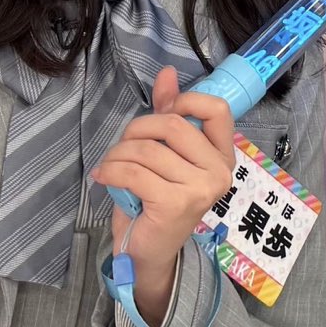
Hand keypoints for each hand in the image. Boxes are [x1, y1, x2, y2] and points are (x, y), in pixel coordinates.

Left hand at [95, 67, 235, 326]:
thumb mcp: (164, 153)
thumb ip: (168, 114)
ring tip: (110, 165)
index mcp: (222, 156)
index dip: (186, 101)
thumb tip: (167, 72)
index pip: (217, 110)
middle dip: (137, 129)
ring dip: (118, 154)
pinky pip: (135, 173)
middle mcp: (219, 172)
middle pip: (173, 125)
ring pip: (148, 150)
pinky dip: (112, 170)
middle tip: (122, 147)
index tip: (162, 111)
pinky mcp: (176, 204)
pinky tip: (103, 176)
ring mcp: (200, 189)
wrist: (148, 253)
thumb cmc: (156, 200)